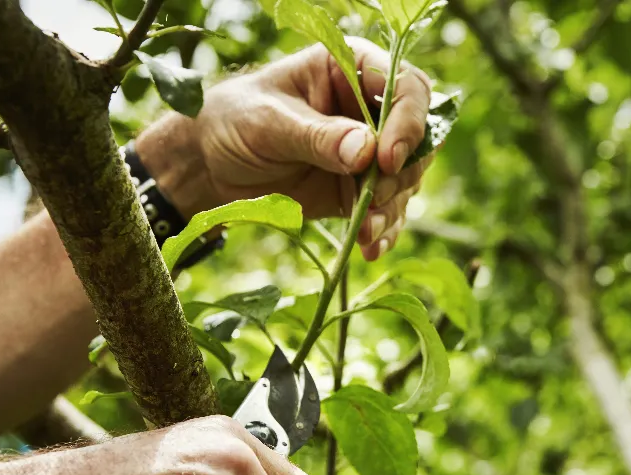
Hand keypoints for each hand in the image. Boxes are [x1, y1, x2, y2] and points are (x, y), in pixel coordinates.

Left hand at [136, 40, 433, 260]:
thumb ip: (316, 136)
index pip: (406, 87)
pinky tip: (369, 248)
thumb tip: (365, 151)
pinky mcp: (360, 189)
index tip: (387, 159)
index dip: (408, 122)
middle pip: (418, 138)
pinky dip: (383, 231)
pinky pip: (388, 211)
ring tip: (365, 232)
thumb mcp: (268, 123)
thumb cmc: (233, 122)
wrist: (211, 165)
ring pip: (408, 179)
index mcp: (351, 70)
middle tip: (372, 200)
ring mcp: (369, 152)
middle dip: (401, 174)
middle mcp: (369, 110)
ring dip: (392, 208)